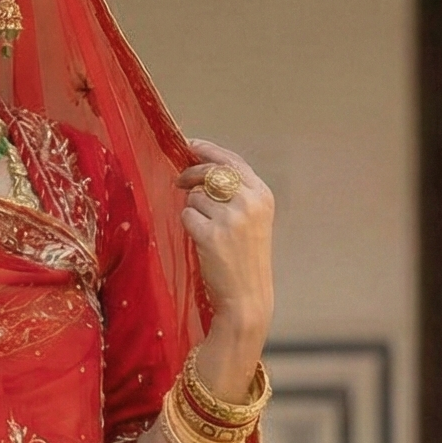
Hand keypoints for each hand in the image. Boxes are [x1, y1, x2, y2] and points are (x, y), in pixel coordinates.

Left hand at [178, 138, 274, 386]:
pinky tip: (200, 240)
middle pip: (210, 172)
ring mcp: (231, 218)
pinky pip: (187, 216)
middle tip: (179, 182)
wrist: (247, 297)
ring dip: (192, 209)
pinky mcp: (211, 235)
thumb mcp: (251, 220)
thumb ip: (235, 194)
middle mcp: (249, 201)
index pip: (232, 161)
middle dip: (190, 174)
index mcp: (262, 194)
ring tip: (205, 230)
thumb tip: (201, 171)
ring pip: (195, 196)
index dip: (209, 150)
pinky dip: (188, 226)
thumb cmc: (245, 260)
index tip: (191, 144)